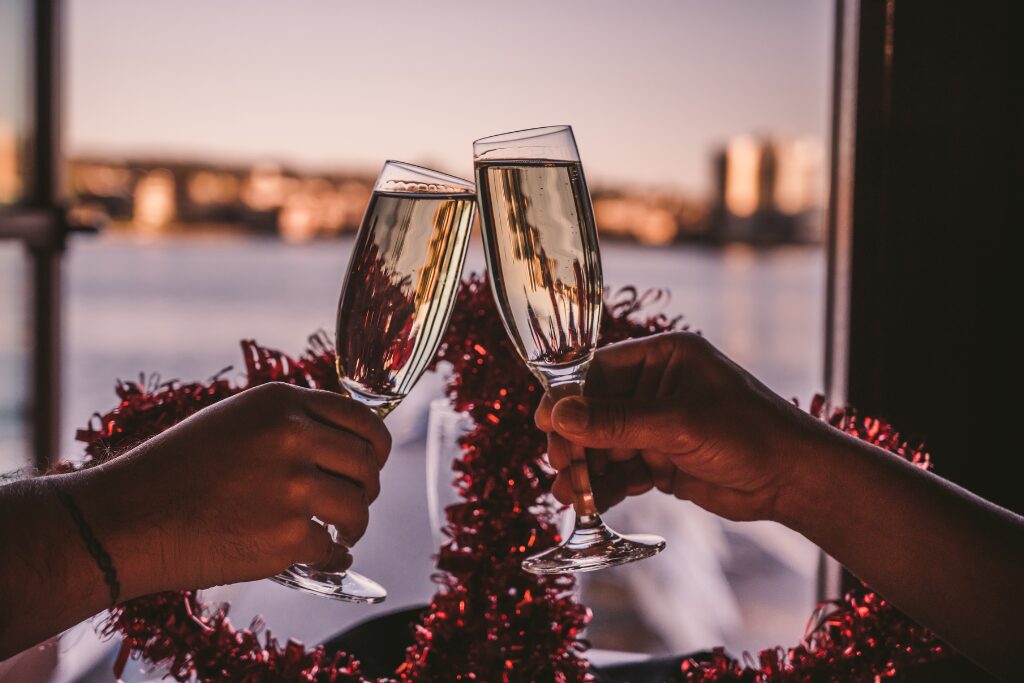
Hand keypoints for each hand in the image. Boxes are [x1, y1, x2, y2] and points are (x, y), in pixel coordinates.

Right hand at [64, 382, 390, 596]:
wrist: (124, 520)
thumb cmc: (173, 472)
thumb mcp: (234, 420)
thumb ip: (289, 423)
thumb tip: (343, 443)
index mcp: (281, 402)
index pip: (362, 420)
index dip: (376, 447)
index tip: (372, 464)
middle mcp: (292, 436)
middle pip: (367, 465)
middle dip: (366, 489)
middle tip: (351, 506)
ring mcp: (292, 486)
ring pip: (358, 508)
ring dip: (353, 526)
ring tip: (337, 534)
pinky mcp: (287, 536)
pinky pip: (332, 549)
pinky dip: (330, 558)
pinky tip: (316, 557)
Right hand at [536, 332, 825, 521]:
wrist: (794, 481)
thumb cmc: (750, 435)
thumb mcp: (678, 424)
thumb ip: (616, 421)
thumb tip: (557, 415)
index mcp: (661, 358)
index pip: (597, 371)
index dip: (568, 398)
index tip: (545, 424)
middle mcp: (654, 387)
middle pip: (593, 411)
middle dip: (575, 441)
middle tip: (562, 467)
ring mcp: (655, 425)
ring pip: (603, 445)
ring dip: (585, 469)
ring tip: (568, 494)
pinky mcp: (659, 460)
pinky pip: (619, 471)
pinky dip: (604, 487)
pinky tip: (589, 503)